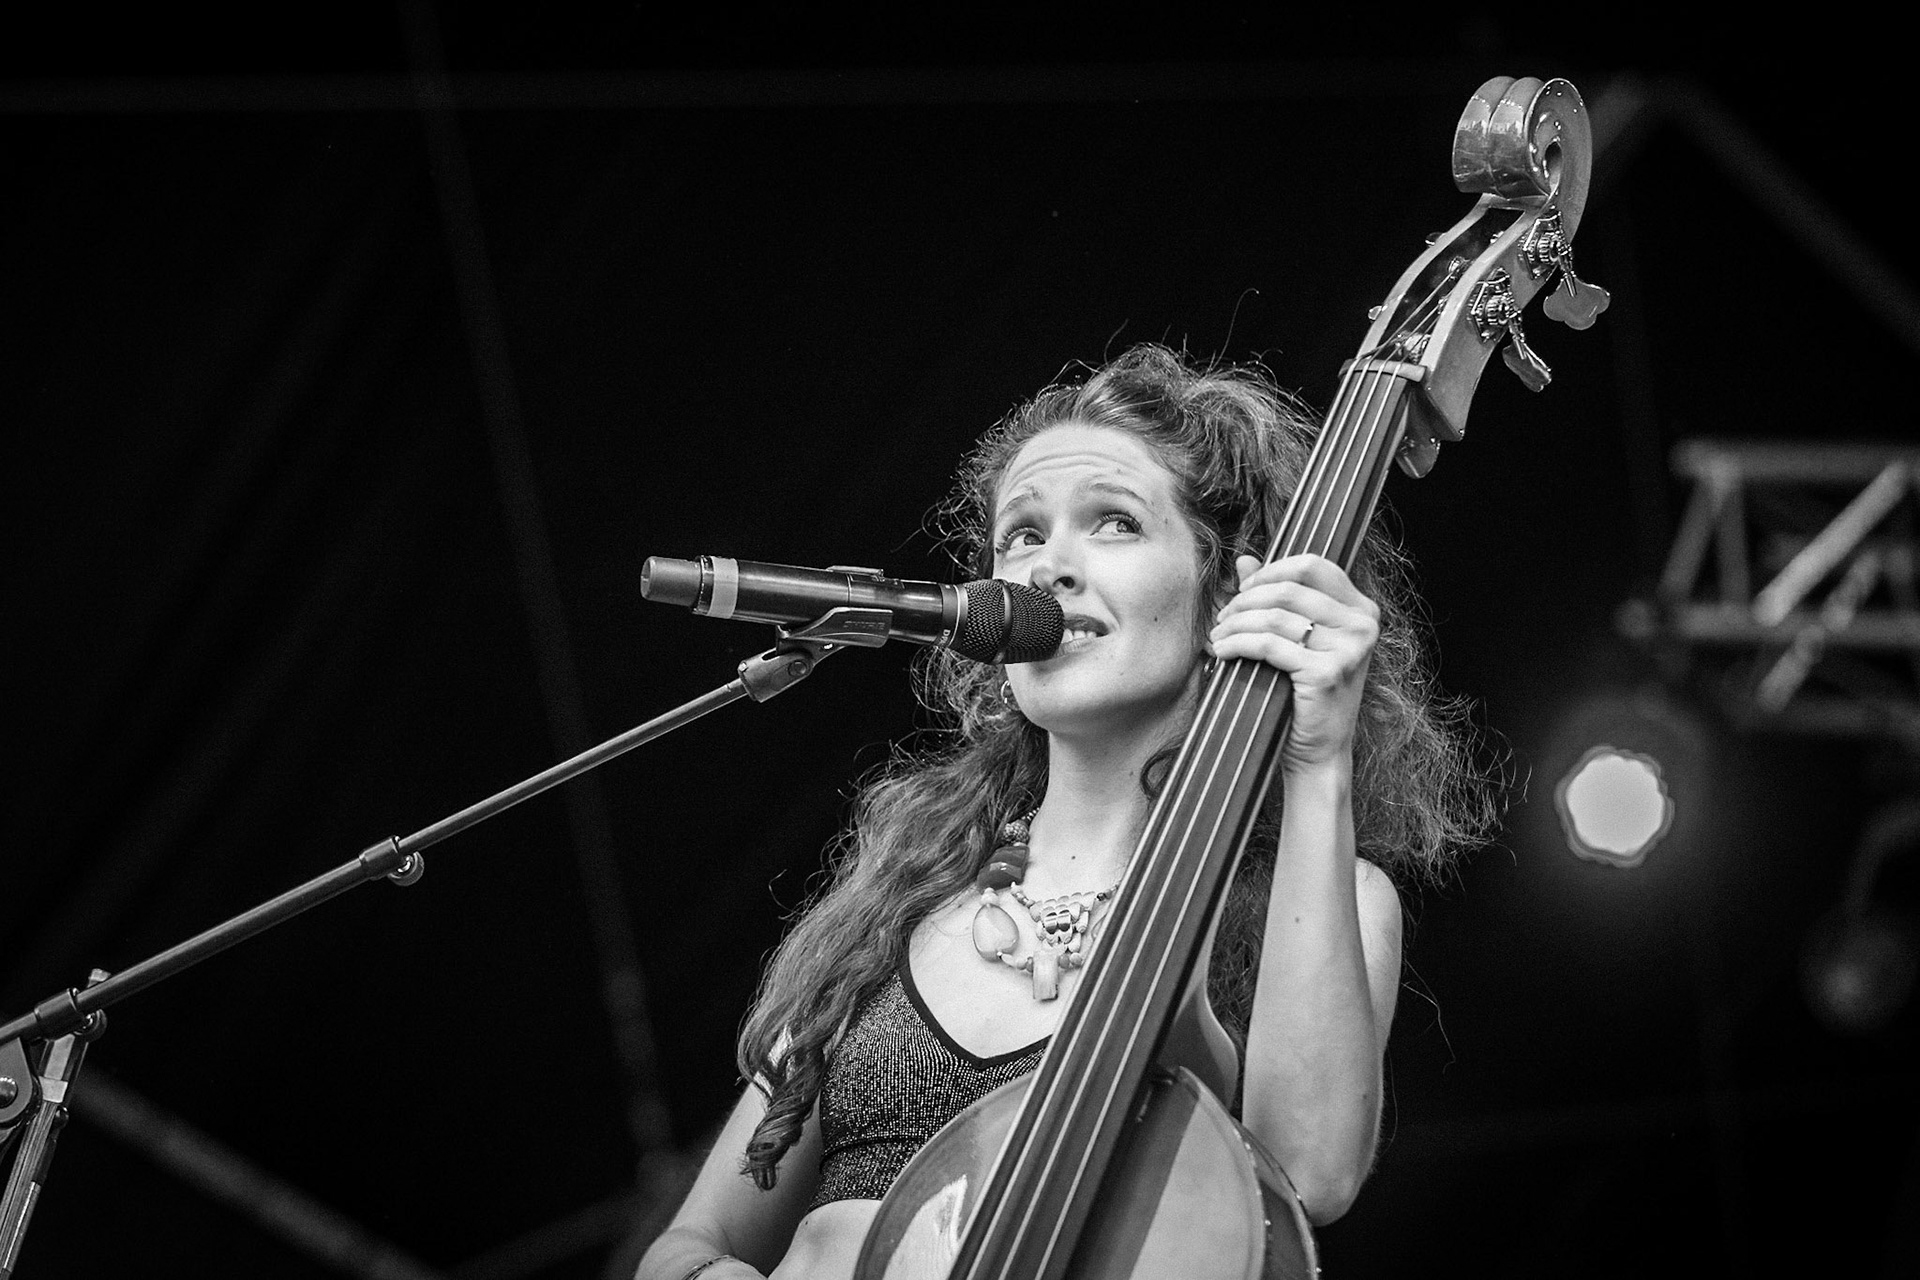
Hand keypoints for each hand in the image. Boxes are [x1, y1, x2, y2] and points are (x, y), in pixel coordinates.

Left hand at [1208, 553, 1378, 774]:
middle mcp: (1362, 625)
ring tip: (1218, 635)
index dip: (1271, 571)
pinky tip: (1222, 651)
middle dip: (1246, 599)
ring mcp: (1349, 649)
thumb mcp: (1298, 640)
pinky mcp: (1328, 672)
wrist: (1320, 751)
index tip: (1244, 589)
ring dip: (1236, 623)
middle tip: (1223, 616)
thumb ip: (1276, 597)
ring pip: (1275, 616)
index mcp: (1362, 609)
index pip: (1312, 565)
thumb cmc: (1306, 695)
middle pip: (1289, 588)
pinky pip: (1269, 645)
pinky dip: (1238, 644)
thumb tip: (1244, 559)